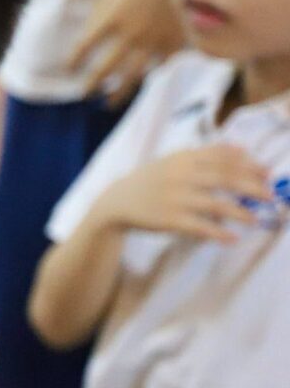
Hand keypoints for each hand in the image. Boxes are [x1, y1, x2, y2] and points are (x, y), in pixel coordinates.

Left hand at [72, 0, 182, 106]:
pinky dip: (148, 76)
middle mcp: (131, 34)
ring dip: (118, 92)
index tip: (69, 69)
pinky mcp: (175, 42)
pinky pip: (159, 66)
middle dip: (90, 85)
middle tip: (83, 94)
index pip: (84, 47)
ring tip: (108, 103)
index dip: (74, 60)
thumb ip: (100, 5)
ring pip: (132, 76)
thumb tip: (88, 26)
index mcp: (112, 17)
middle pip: (104, 69)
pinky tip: (140, 82)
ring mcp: (154, 40)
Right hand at [95, 144, 273, 242]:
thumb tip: (242, 148)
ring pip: (216, 204)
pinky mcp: (169, 219)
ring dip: (240, 213)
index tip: (267, 174)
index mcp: (184, 158)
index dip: (249, 166)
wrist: (117, 202)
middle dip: (252, 187)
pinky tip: (232, 239)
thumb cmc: (152, 180)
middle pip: (225, 179)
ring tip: (255, 220)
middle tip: (271, 197)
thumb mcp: (175, 161)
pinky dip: (218, 233)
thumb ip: (207, 154)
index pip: (223, 158)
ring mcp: (175, 197)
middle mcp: (181, 175)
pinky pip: (200, 226)